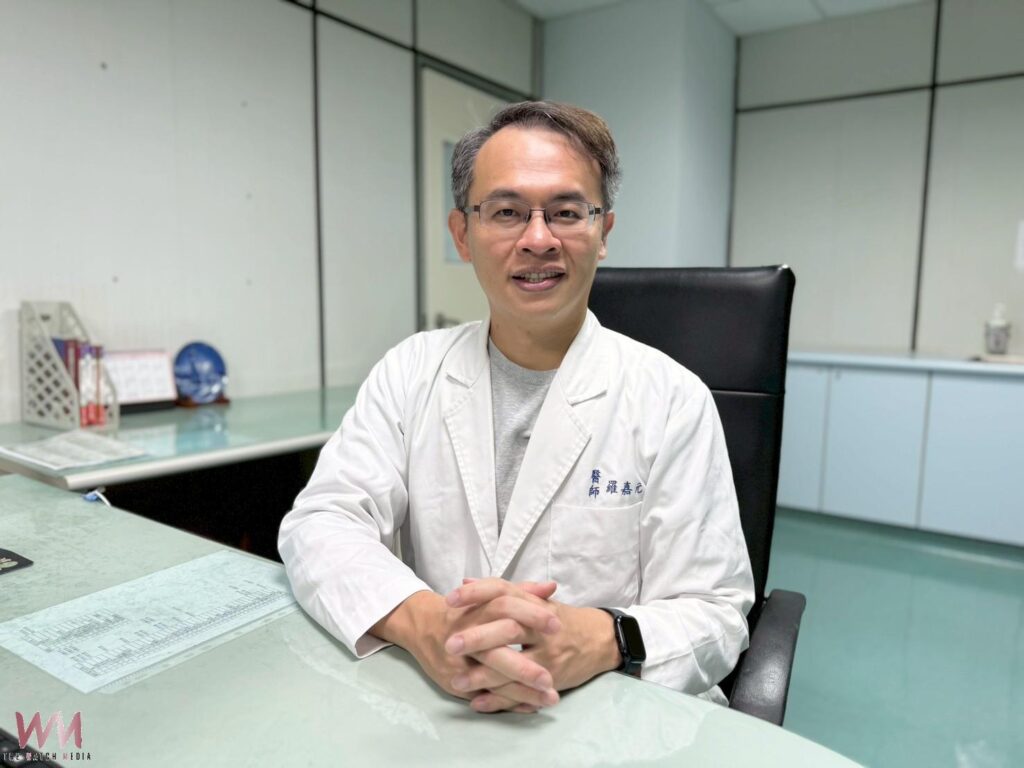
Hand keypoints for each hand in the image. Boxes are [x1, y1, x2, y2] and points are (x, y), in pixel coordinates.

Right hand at [370, 583, 561, 712]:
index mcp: (477, 608)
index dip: (531, 614)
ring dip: (521, 691)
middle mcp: (466, 634)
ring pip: (490, 679)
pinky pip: (484, 694)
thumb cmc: (465, 610)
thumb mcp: (490, 596)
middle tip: (552, 678)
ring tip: (551, 698)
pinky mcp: (454, 681)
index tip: (557, 626)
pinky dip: (508, 702)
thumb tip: (552, 587)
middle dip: (524, 667)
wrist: (423, 625)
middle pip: (495, 650)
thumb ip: (521, 591)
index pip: (504, 607)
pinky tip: (531, 707)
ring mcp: (459, 661)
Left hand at [445, 581, 621, 712]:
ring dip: (484, 675)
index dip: (477, 594)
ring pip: (514, 665)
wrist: (601, 639)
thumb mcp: (535, 601)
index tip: (450, 599)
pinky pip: (523, 692)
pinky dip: (500, 699)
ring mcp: (549, 654)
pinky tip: (477, 701)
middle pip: (508, 628)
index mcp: (534, 604)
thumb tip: (465, 581)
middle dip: (478, 637)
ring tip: (457, 680)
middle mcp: (542, 627)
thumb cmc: (561, 619)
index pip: (503, 592)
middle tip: (449, 644)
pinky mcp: (553, 679)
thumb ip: (501, 592)